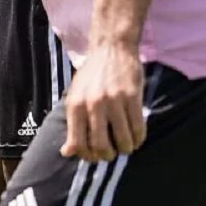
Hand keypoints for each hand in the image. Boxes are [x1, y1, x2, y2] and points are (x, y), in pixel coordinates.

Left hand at [60, 43, 146, 161]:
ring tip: (125, 145)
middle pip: (101, 146)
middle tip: (111, 152)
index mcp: (75, 105)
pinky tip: (135, 136)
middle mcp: (92, 104)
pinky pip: (139, 129)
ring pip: (123, 141)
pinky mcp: (133, 98)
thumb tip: (66, 153)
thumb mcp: (75, 97)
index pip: (78, 143)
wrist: (111, 50)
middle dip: (107, 156)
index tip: (94, 155)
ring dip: (126, 149)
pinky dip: (138, 139)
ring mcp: (114, 101)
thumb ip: (72, 125)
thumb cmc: (91, 76)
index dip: (87, 156)